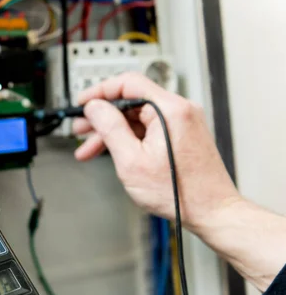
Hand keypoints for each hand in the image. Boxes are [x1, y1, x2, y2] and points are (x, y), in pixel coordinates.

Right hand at [72, 72, 240, 231]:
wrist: (212, 211)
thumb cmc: (180, 193)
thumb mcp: (132, 161)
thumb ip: (110, 128)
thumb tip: (95, 107)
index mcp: (170, 109)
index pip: (128, 83)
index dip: (100, 91)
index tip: (83, 103)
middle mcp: (180, 110)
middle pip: (132, 101)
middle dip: (102, 116)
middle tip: (81, 128)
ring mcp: (183, 122)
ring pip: (138, 117)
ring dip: (113, 130)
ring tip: (90, 147)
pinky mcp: (183, 135)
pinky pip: (149, 128)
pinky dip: (129, 138)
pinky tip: (113, 151)